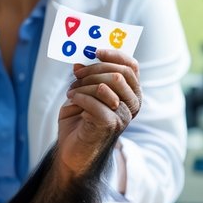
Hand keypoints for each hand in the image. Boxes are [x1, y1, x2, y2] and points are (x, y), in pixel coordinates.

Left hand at [57, 48, 141, 175]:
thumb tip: (80, 61)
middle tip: (76, 74)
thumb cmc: (79, 121)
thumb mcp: (84, 93)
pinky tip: (71, 101)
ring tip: (72, 92)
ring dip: (83, 85)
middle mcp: (131, 105)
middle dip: (94, 70)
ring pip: (105, 86)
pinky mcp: (110, 125)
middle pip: (119, 74)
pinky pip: (94, 101)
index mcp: (130, 94)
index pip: (131, 67)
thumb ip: (87, 77)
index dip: (114, 55)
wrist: (71, 152)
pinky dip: (78, 97)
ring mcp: (123, 116)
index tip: (94, 51)